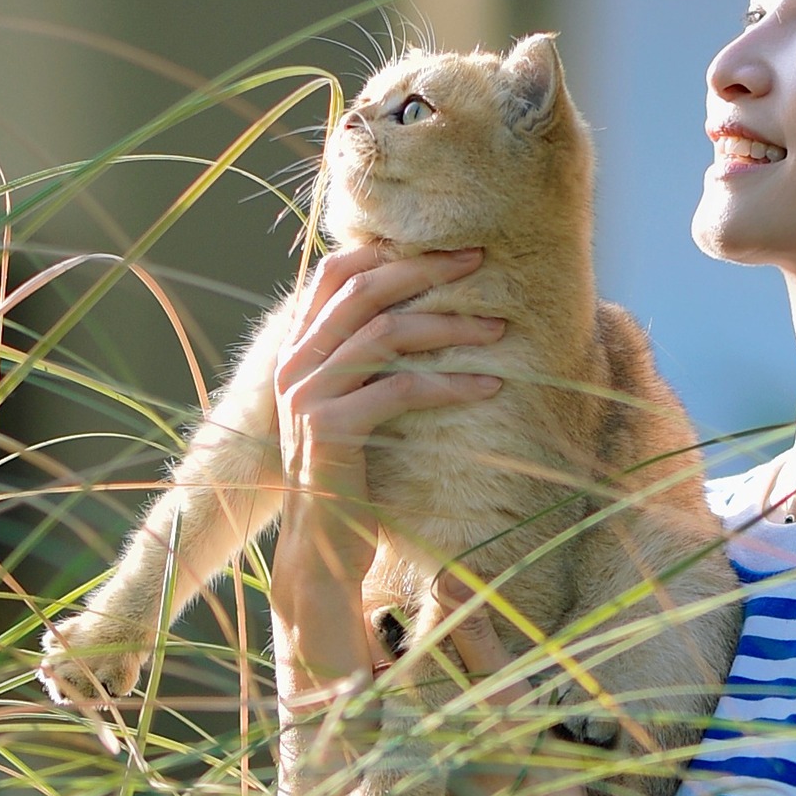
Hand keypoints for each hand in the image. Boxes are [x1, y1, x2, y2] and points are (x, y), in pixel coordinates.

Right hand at [270, 245, 504, 668]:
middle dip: (425, 270)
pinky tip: (489, 386)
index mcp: (297, 351)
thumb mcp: (352, 408)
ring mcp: (307, 395)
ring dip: (450, 325)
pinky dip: (450, 383)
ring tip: (499, 329)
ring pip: (385, 334)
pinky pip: (400, 389)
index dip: (384, 252)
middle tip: (479, 262)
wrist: (323, 548)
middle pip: (363, 292)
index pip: (331, 275)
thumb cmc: (350, 476)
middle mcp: (296, 366)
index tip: (441, 248)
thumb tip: (415, 315)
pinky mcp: (331, 428)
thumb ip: (363, 363)